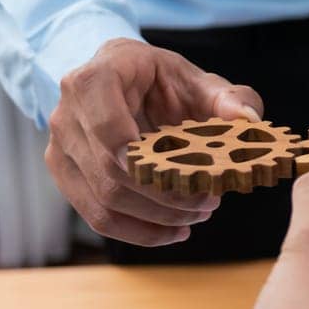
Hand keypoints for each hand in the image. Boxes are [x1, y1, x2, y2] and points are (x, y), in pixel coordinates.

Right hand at [44, 38, 262, 245]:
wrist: (124, 82)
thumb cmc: (162, 80)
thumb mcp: (197, 79)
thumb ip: (228, 97)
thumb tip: (248, 121)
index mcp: (97, 78)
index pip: (107, 124)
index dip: (139, 157)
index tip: (183, 174)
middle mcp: (67, 112)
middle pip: (109, 170)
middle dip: (164, 195)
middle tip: (209, 201)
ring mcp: (59, 146)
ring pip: (103, 200)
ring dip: (156, 217)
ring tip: (198, 214)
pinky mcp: (65, 175)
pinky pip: (97, 216)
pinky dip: (138, 231)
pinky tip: (174, 231)